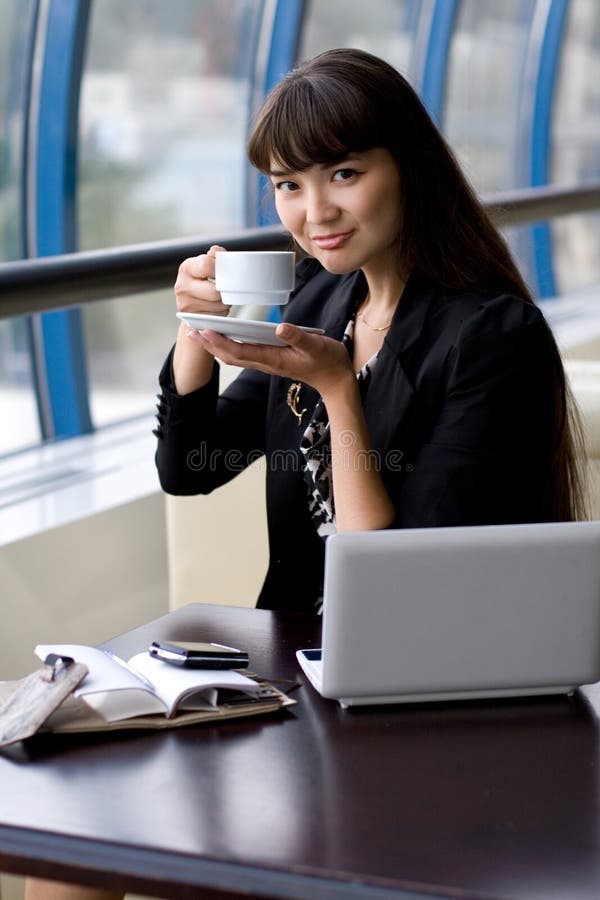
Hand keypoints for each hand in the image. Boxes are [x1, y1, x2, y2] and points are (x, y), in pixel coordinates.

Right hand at [174, 244, 229, 316]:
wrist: (191, 302)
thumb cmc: (203, 280)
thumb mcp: (206, 264)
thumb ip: (215, 256)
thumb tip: (217, 252)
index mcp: (187, 268)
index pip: (207, 265)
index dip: (221, 269)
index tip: (227, 272)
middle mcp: (182, 286)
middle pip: (215, 292)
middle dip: (225, 291)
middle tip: (226, 288)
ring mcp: (186, 304)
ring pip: (218, 305)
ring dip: (225, 302)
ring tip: (220, 297)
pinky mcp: (193, 319)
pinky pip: (216, 316)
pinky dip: (221, 312)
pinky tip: (216, 307)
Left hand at [192, 321, 354, 396]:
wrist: (335, 380)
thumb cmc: (327, 361)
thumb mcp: (316, 346)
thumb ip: (299, 336)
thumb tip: (280, 327)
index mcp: (274, 359)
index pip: (240, 351)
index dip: (220, 341)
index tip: (204, 330)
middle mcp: (267, 362)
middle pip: (231, 355)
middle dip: (210, 344)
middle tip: (190, 331)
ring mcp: (268, 363)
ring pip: (235, 356)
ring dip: (216, 346)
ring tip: (200, 333)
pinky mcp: (271, 360)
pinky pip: (244, 354)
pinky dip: (229, 346)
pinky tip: (224, 337)